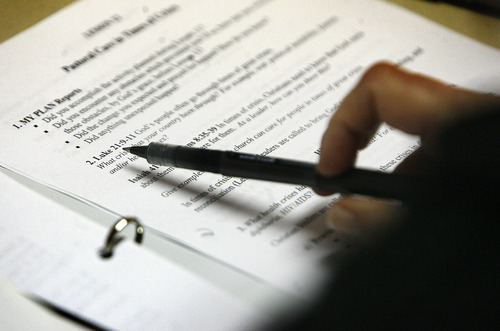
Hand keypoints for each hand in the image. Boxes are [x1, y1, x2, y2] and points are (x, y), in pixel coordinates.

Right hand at [318, 62, 497, 237]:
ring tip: (370, 196)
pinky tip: (409, 201)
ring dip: (385, 159)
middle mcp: (466, 113)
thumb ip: (383, 222)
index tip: (329, 167)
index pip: (378, 89)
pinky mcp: (481, 144)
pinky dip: (413, 167)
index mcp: (456, 119)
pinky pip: (437, 143)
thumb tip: (341, 214)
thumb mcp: (441, 223)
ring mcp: (474, 127)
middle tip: (336, 171)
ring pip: (416, 126)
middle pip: (390, 102)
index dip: (341, 125)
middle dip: (354, 140)